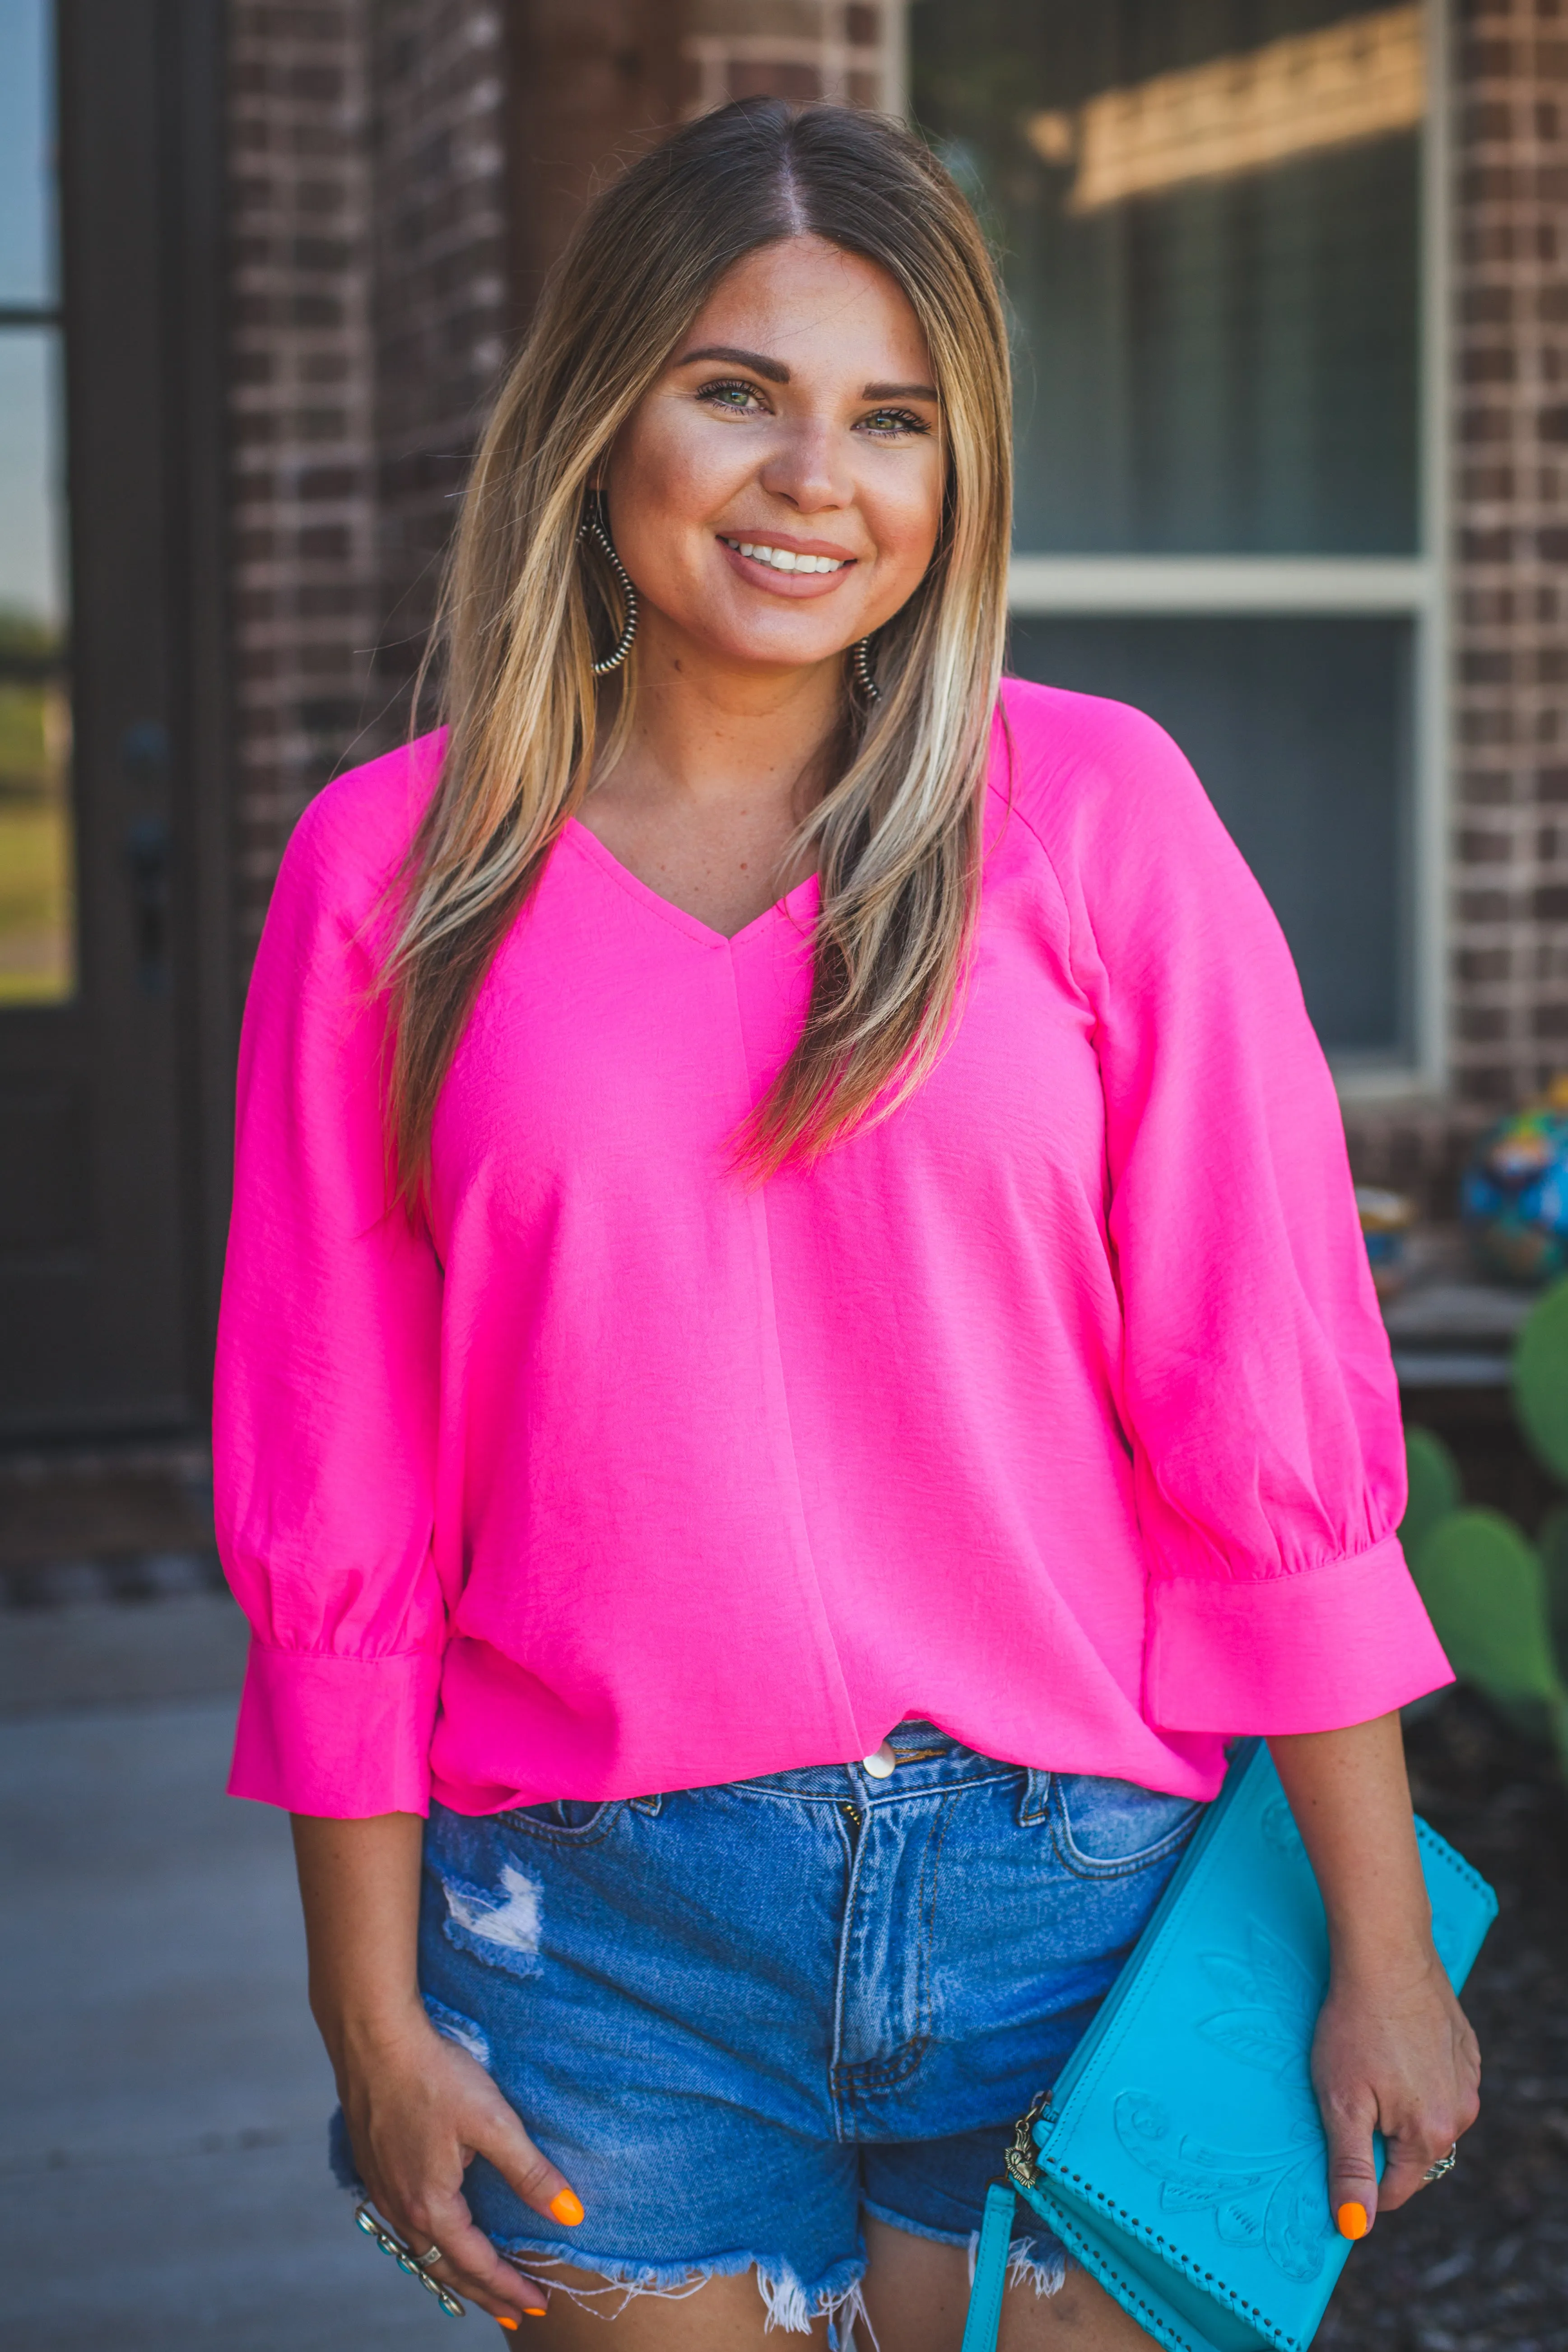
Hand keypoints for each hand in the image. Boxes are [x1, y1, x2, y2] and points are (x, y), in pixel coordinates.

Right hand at [337, 2005, 582, 2323]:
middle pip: (446, 2268)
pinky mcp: (374, 2168)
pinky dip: (430, 2245)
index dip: (509, 2286)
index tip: (538, 2304)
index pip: (477, 2264)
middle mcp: (401, 2208)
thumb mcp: (493, 2122)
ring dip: (454, 2272)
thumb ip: (530, 2172)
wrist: (374, 2040)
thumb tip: (571, 2215)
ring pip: (422, 2250)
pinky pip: (404, 2226)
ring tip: (480, 2286)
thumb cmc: (434, 2075)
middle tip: (514, 2312)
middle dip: (483, 2293)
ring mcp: (382, 2190)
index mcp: (432, 2205)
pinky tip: (438, 2235)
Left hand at [1310, 1945, 1480, 2238]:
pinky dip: (1417, 2076)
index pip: (1397, 2190)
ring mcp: (1467, 2079)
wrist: (1385, 1954)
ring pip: (1429, 2117)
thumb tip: (1356, 2227)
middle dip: (1383, 2142)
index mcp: (1429, 2134)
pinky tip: (1392, 2047)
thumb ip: (1350, 2168)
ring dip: (1402, 2108)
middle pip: (1416, 2154)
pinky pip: (1440, 2082)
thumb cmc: (1354, 2025)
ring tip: (1370, 2068)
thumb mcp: (1341, 2102)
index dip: (1363, 2183)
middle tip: (1350, 2100)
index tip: (1337, 2156)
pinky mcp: (1466, 2050)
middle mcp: (1460, 2114)